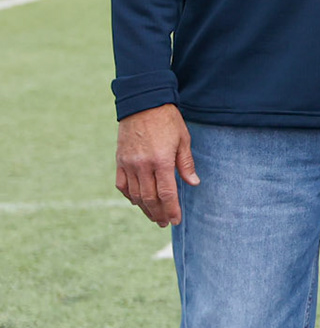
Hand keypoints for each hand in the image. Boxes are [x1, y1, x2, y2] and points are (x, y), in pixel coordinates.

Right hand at [116, 104, 197, 225]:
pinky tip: (137, 201)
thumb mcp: (183, 139)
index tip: (176, 220)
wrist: (142, 104)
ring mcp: (128, 164)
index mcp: (161, 161)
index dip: (171, 209)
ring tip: (154, 216)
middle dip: (159, 213)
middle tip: (165, 223)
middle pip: (150, 198)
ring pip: (135, 195)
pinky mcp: (119, 161)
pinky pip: (122, 185)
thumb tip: (193, 183)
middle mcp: (142, 166)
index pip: (166, 193)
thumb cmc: (167, 120)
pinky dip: (130, 196)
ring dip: (145, 208)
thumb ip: (186, 164)